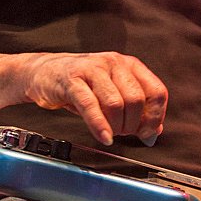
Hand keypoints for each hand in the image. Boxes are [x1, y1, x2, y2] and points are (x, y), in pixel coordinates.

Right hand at [22, 51, 167, 146]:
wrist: (44, 73)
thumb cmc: (82, 86)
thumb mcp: (113, 94)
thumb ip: (136, 111)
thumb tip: (153, 133)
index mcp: (129, 65)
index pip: (156, 91)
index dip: (155, 116)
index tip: (147, 133)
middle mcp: (114, 63)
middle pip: (136, 99)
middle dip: (132, 124)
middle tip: (123, 133)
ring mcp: (93, 69)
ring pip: (116, 103)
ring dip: (116, 126)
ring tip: (111, 133)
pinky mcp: (72, 81)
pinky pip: (91, 106)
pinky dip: (100, 126)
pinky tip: (104, 137)